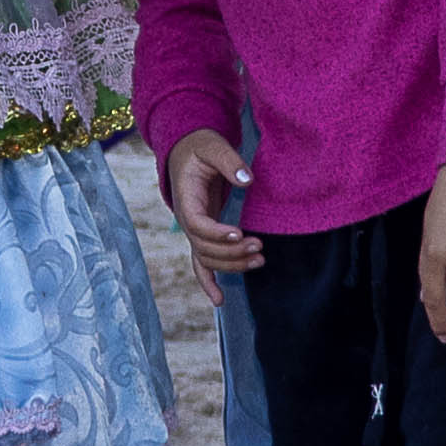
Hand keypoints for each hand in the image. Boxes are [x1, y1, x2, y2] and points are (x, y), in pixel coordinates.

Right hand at [162, 130, 262, 274]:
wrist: (186, 150)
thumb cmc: (200, 146)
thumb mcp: (213, 145)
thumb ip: (229, 161)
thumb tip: (247, 180)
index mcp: (186, 198)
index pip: (197, 224)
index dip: (216, 232)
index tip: (239, 233)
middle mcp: (186, 219)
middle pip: (203, 247)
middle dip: (231, 251)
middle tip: (259, 246)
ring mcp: (193, 230)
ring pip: (206, 258)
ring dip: (231, 265)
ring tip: (260, 260)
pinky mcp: (202, 234)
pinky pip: (202, 263)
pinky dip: (209, 282)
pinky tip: (219, 301)